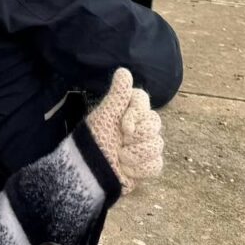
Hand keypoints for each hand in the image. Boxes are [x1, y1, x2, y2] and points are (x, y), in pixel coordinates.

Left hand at [85, 68, 164, 191]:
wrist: (87, 173)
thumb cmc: (93, 142)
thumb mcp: (104, 117)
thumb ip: (117, 96)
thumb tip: (123, 70)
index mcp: (128, 113)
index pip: (143, 101)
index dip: (136, 113)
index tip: (123, 125)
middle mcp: (139, 127)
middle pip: (155, 123)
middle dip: (136, 136)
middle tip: (120, 142)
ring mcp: (144, 147)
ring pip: (157, 144)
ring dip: (135, 154)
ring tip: (120, 158)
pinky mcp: (147, 166)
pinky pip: (156, 164)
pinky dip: (140, 168)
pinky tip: (126, 169)